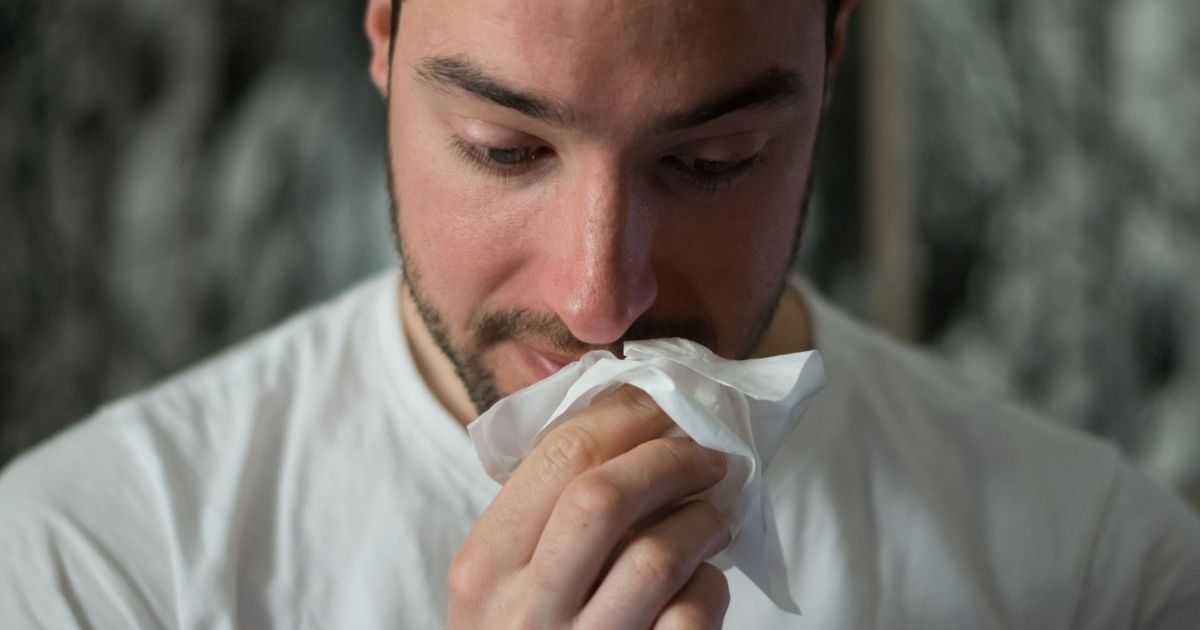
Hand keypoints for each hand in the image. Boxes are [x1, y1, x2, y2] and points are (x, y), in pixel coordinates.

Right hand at [448, 386, 731, 628]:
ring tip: (719, 510)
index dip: (626, 416)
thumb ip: (544, 513)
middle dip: (669, 458)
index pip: (558, 456)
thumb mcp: (504, 582)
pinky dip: (710, 587)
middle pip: (604, 496)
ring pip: (658, 554)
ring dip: (704, 518)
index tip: (665, 404)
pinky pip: (691, 615)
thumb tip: (632, 418)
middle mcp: (522, 611)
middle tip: (708, 453)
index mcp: (483, 567)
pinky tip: (704, 581)